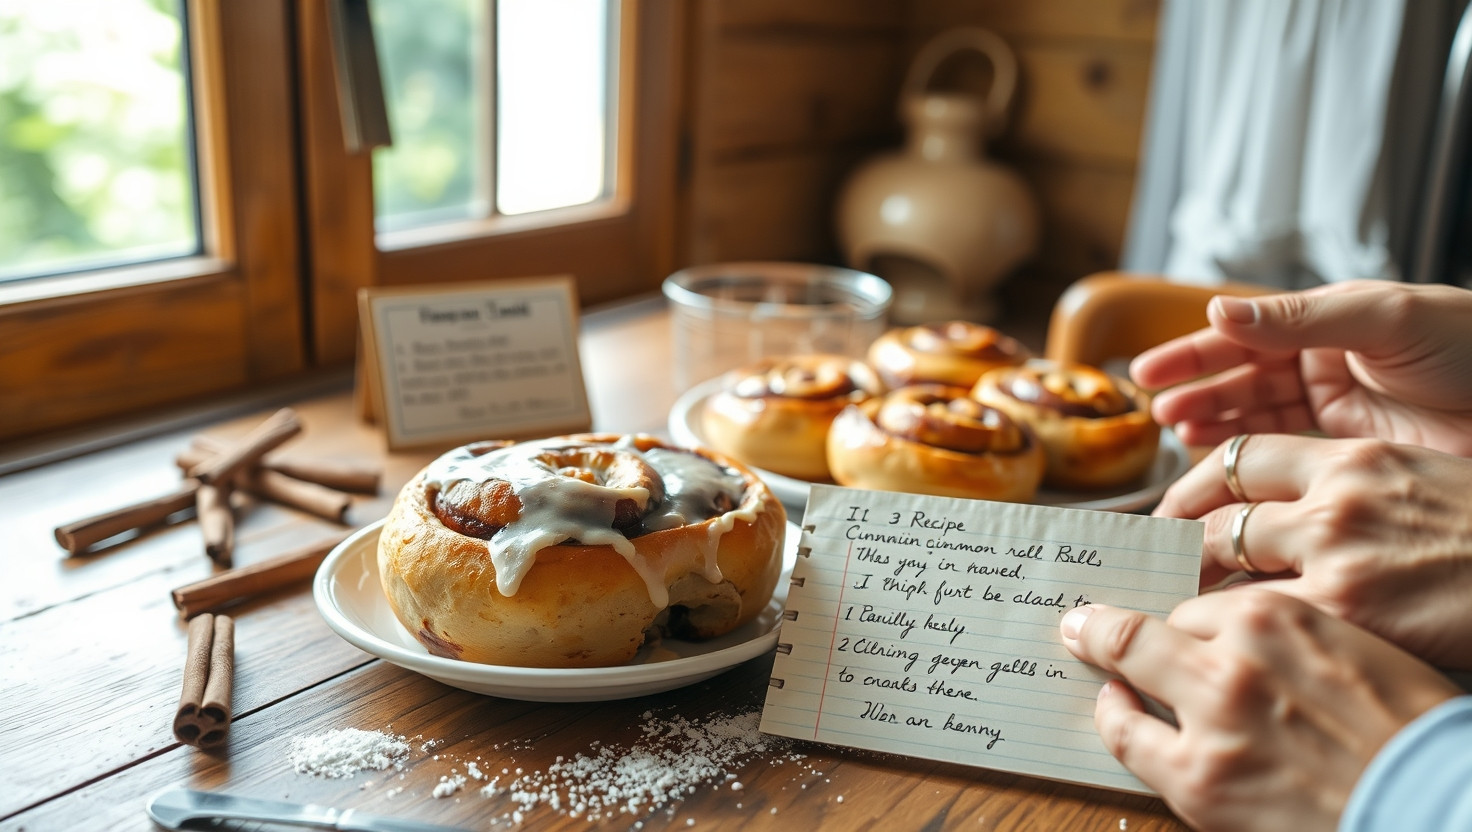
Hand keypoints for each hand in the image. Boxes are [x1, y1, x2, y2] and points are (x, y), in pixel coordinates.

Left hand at [1059, 591, 1459, 831]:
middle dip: (1116, 620)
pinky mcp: (1197, 777)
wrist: (1432, 807)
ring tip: (1090, 649)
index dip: (1181, 613)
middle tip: (1088, 619)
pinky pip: (1127, 735)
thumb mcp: (1355, 646)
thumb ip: (1289, 627)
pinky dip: (1113, 716)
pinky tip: (1115, 706)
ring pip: (1130, 663)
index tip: (1158, 612)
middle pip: (1152, 622)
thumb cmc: (1409, 727)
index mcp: (1281, 614)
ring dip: (1108, 656)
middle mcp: (1236, 655)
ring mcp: (1211, 716)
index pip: (1203, 598)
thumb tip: (1234, 625)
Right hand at [1129, 280, 1471, 455]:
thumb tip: (1221, 312)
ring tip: (1177, 435)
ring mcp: (1335, 407)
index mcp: (1330, 320)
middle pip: (1242, 376)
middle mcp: (1325, 361)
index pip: (1245, 333)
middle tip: (1157, 413)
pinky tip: (1215, 455)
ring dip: (1213, 423)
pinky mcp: (1348, 449)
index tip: (1148, 373)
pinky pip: (1283, 450)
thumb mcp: (1385, 319)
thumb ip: (1298, 318)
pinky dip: (1246, 453)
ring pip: (1255, 415)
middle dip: (1196, 392)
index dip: (1194, 352)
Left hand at [1156, 433, 1471, 668]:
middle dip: (1172, 547)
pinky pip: (1257, 618)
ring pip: (1223, 567)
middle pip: (1216, 514)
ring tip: (1165, 614)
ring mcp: (1340, 552)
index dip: (1190, 488)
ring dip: (1186, 592)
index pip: (1235, 458)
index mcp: (1351, 457)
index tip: (1167, 515)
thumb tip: (1280, 509)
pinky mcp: (1350, 610)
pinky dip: (1224, 633)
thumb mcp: (1414, 484)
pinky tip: (1211, 647)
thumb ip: (1341, 487)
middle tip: (1148, 573)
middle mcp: (1335, 495)